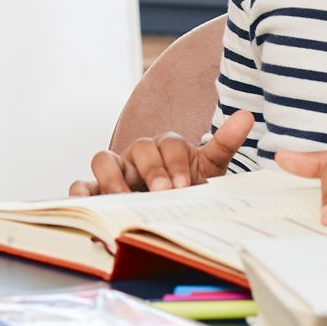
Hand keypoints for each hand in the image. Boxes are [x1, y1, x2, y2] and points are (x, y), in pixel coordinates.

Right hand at [68, 109, 256, 195]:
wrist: (173, 210)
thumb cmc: (188, 187)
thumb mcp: (208, 169)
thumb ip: (224, 144)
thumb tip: (247, 116)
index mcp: (165, 148)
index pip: (168, 144)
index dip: (175, 163)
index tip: (185, 187)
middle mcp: (138, 155)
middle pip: (139, 148)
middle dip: (152, 170)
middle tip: (163, 193)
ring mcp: (116, 171)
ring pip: (103, 159)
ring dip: (114, 178)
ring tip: (124, 198)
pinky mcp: (97, 191)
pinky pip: (82, 184)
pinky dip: (79, 191)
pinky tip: (83, 204)